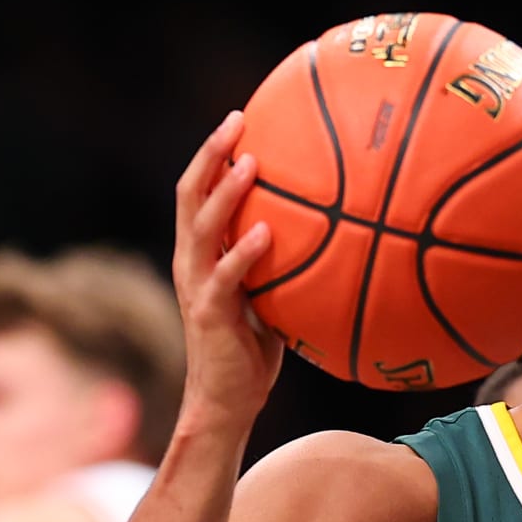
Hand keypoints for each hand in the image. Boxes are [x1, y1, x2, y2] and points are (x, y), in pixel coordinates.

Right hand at [172, 110, 285, 432]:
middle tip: (237, 121)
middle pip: (189, 194)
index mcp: (200, 254)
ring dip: (225, 193)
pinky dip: (243, 253)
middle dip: (211, 153)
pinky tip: (266, 234)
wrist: (225, 403)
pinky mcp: (208, 314)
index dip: (212, 153)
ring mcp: (196, 287)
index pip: (197, 191)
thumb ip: (283, 265)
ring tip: (250, 164)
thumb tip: (332, 237)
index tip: (238, 118)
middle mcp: (190, 262)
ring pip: (201, 228)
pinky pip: (226, 278)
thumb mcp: (269, 297)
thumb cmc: (252, 352)